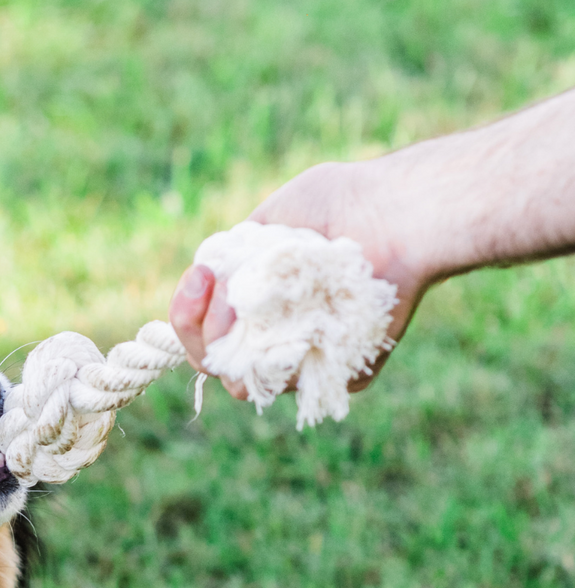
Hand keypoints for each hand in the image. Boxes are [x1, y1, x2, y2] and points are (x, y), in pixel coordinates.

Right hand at [168, 160, 431, 399]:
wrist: (398, 214)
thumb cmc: (343, 203)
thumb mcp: (274, 216)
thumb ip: (234, 251)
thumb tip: (208, 283)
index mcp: (258, 303)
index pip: (203, 329)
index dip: (187, 312)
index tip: (200, 277)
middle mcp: (277, 336)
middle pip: (212, 362)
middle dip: (196, 329)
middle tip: (210, 286)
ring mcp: (305, 358)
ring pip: (242, 383)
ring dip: (228, 342)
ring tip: (248, 298)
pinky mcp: (338, 374)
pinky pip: (290, 384)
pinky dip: (278, 355)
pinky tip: (289, 320)